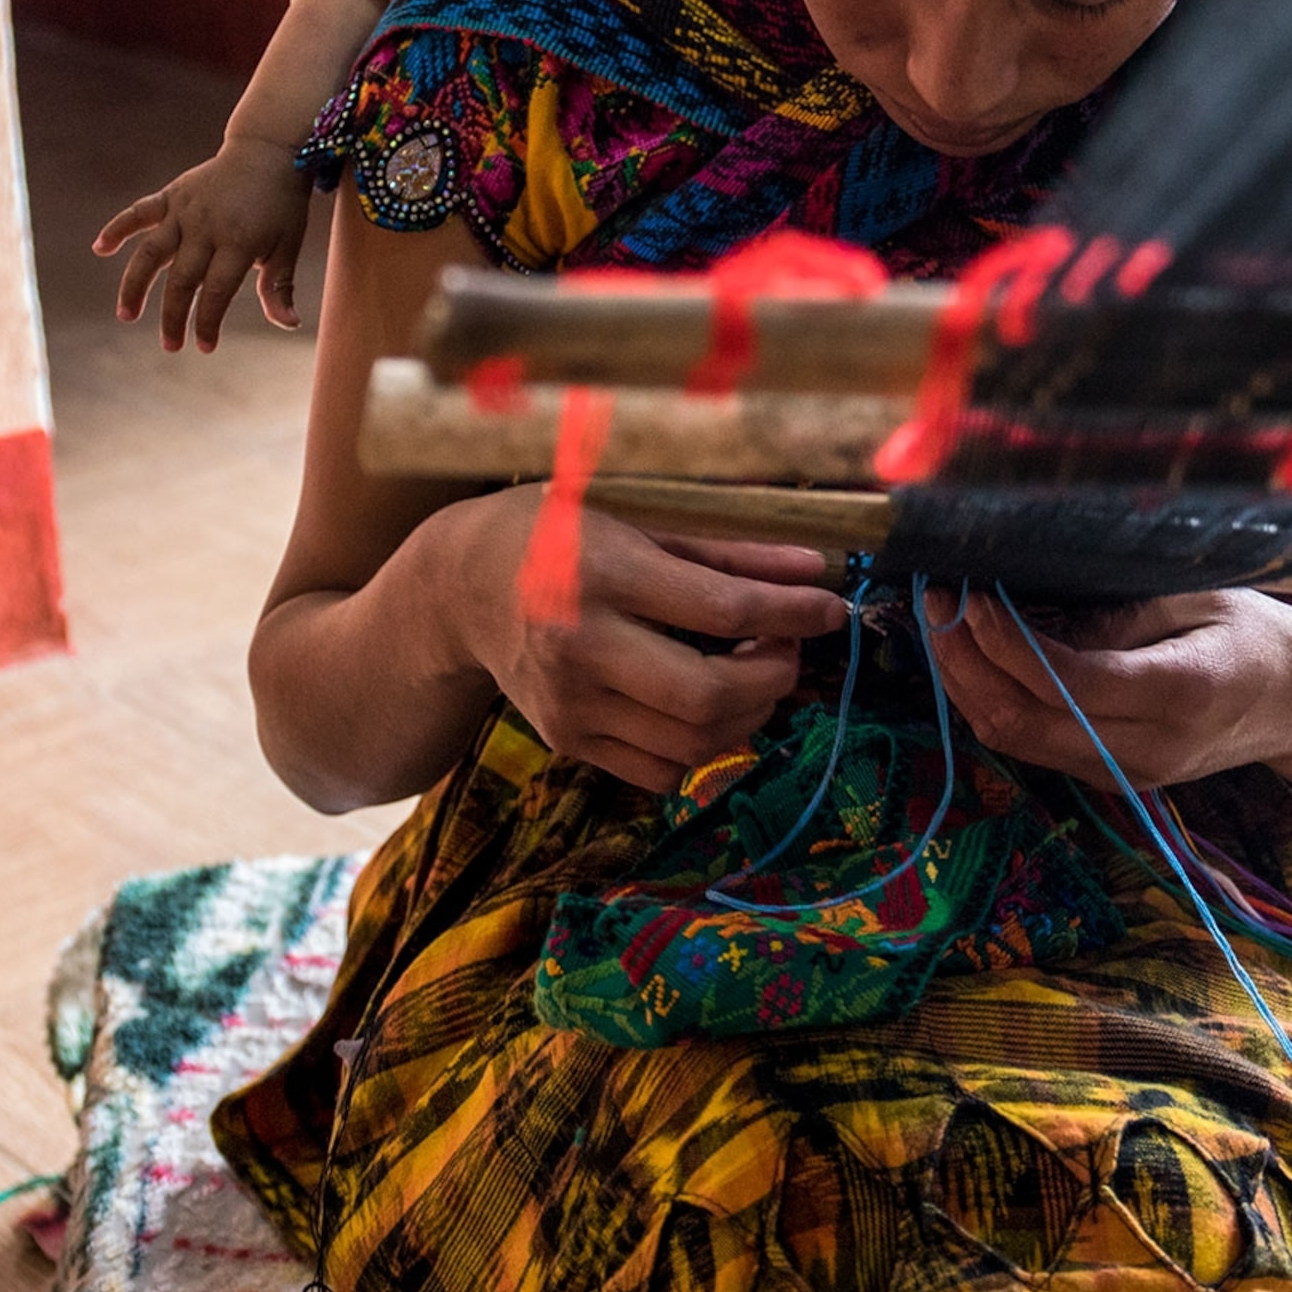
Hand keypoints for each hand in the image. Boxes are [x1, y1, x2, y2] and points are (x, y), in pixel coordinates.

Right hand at [93, 134, 315, 350]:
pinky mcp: (172, 195)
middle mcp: (207, 226)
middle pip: (182, 279)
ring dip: (135, 284)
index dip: (207, 321)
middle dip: (173, 316)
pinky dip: (118, 228)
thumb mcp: (288, 245)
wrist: (268, 152)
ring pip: (151, 251)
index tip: (203, 347)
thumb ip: (279, 287)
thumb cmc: (281, 206)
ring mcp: (185, 210)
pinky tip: (100, 248)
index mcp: (240, 242)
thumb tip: (289, 325)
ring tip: (126, 314)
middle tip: (170, 346)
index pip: (217, 291)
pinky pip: (139, 212)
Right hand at [435, 489, 850, 793]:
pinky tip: (709, 708)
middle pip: (708, 695)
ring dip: (749, 716)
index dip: (793, 613)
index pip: (723, 607)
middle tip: (787, 649)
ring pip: (692, 744)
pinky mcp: (566, 741)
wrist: (459, 587)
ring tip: (756, 674)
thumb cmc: (558, 535)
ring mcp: (570, 705)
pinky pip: (660, 772)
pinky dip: (705, 749)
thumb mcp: (638, 519)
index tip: (833, 609)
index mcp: (604, 574)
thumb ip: (728, 550)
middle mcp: (582, 647)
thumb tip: (813, 570)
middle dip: (773, 678)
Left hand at [919, 586, 1291, 793]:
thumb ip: (1118, 613)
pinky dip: (992, 699)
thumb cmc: (1259, 636)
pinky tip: (974, 654)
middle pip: (1024, 721)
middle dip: (965, 662)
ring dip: (966, 684)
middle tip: (936, 599)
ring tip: (941, 620)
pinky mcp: (1111, 777)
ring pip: (1016, 740)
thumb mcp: (1200, 599)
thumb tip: (1026, 605)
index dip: (1005, 643)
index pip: (1066, 682)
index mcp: (1180, 696)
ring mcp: (1125, 773)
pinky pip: (1032, 744)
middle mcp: (1146, 749)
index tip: (969, 593)